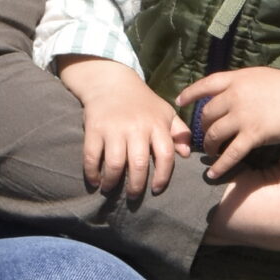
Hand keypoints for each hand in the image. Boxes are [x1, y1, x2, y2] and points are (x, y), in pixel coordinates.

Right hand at [58, 57, 191, 197]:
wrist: (111, 82)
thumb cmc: (143, 101)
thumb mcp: (165, 112)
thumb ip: (179, 132)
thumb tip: (187, 155)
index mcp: (157, 124)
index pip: (165, 155)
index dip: (162, 176)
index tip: (156, 189)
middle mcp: (137, 127)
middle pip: (138, 164)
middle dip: (136, 186)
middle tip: (133, 197)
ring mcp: (114, 129)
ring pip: (114, 164)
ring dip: (112, 182)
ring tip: (111, 189)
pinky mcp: (94, 129)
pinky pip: (91, 156)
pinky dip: (92, 173)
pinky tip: (95, 181)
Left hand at [178, 62, 279, 177]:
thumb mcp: (261, 76)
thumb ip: (241, 83)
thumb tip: (228, 92)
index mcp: (237, 78)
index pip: (207, 84)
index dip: (191, 93)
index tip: (180, 101)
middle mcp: (235, 96)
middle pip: (207, 113)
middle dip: (203, 126)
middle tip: (206, 134)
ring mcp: (242, 116)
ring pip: (214, 134)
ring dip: (209, 145)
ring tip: (210, 152)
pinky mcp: (252, 135)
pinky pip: (230, 153)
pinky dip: (220, 166)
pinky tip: (212, 173)